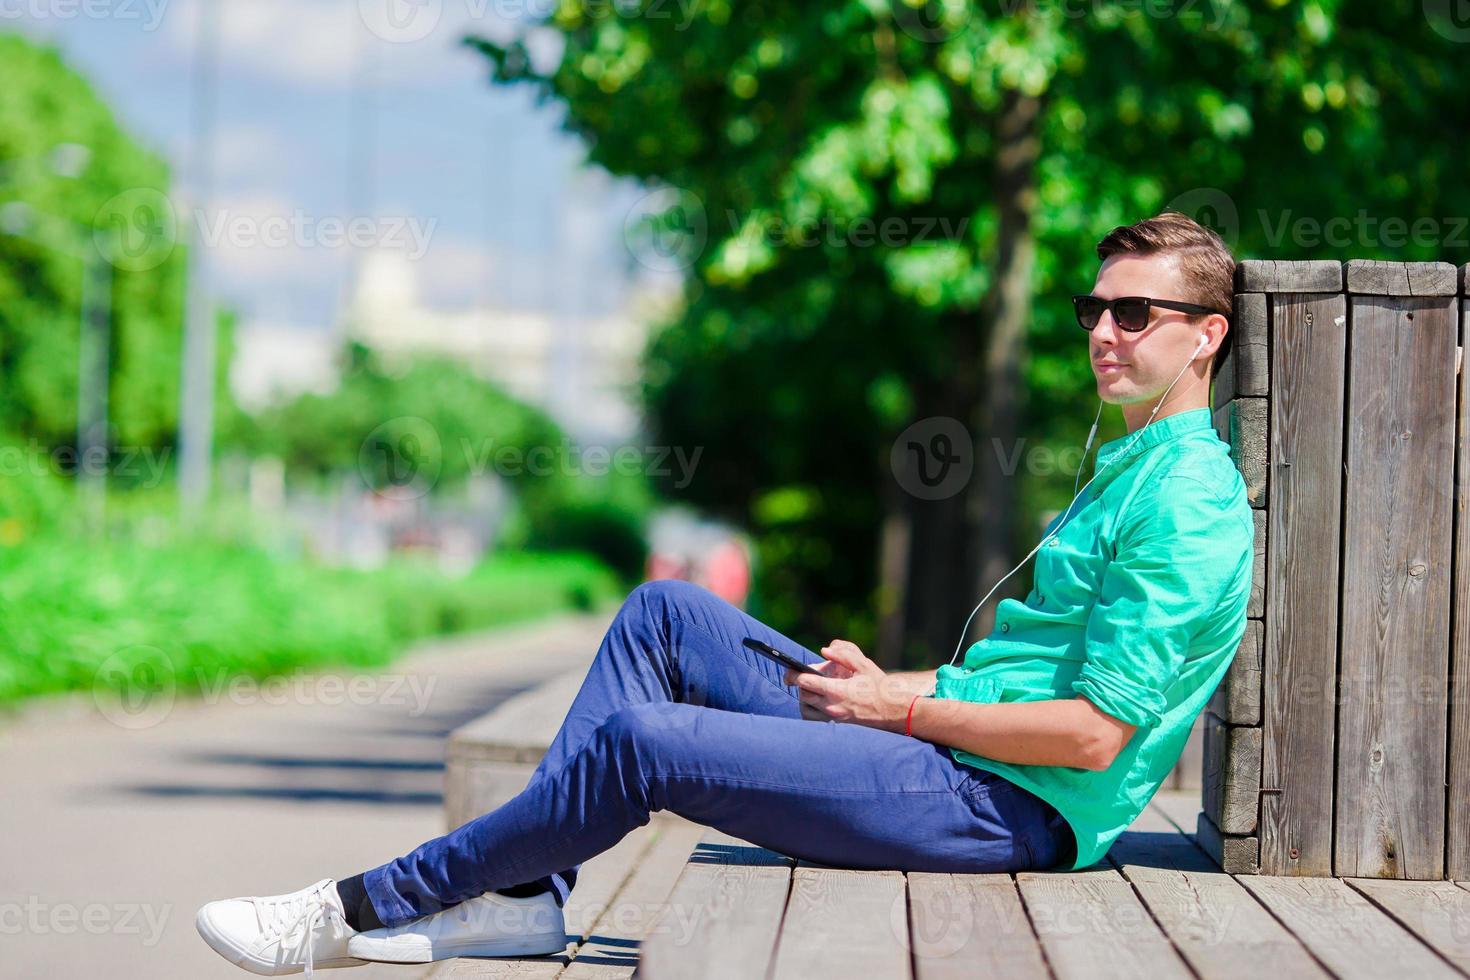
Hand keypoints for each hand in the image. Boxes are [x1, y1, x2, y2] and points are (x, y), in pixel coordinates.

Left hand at [784, 639, 911, 732]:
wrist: (892, 710)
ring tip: (809, 688)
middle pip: (803, 695)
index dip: (794, 675)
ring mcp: (833, 717)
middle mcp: (831, 706)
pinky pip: (814, 719)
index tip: (789, 670)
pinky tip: (815, 701)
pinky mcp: (836, 724)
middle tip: (800, 675)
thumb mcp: (864, 664)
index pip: (806, 682)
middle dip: (799, 685)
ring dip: (804, 698)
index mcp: (836, 690)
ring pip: (806, 709)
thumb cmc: (878, 685)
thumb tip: (825, 649)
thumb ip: (844, 654)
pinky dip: (810, 711)